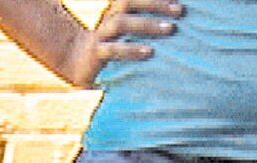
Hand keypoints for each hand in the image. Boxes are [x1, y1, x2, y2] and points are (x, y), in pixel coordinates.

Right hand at [62, 0, 181, 86]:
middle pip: (127, 2)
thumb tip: (174, 19)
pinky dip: (131, 49)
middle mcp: (108, 17)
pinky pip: (112, 49)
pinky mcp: (95, 54)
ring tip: (170, 28)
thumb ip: (144, 22)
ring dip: (148, 24)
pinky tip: (149, 52)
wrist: (76, 62)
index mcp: (116, 9)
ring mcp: (100, 35)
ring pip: (121, 23)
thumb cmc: (111, 45)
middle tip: (180, 10)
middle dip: (155, 4)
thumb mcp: (127, 30)